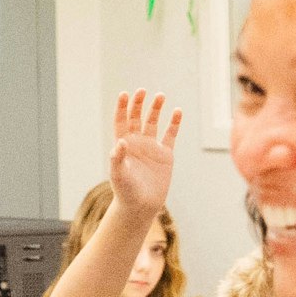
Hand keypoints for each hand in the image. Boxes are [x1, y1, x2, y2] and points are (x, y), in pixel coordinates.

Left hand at [105, 88, 179, 214]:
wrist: (141, 206)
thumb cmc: (125, 191)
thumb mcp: (119, 174)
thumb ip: (117, 158)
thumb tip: (121, 142)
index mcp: (123, 144)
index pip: (121, 120)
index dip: (122, 107)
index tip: (124, 94)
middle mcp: (136, 142)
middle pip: (136, 117)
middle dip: (139, 103)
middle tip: (142, 91)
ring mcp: (151, 147)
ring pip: (153, 122)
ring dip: (156, 108)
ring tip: (160, 95)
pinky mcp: (165, 154)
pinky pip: (170, 134)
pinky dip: (174, 123)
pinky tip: (178, 111)